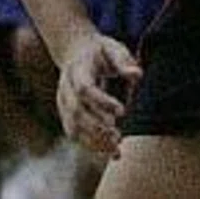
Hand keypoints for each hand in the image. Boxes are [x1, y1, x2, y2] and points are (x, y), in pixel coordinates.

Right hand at [58, 31, 140, 153]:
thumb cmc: (100, 51)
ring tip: (116, 148)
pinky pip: (74, 134)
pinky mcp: (65, 115)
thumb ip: (124, 61)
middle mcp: (66, 88)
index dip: (102, 102)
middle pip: (77, 112)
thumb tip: (137, 75)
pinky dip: (90, 144)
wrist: (76, 52)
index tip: (122, 111)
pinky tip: (109, 150)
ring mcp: (63, 103)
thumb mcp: (113, 48)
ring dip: (94, 140)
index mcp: (77, 69)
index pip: (85, 89)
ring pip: (73, 127)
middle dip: (97, 127)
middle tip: (119, 137)